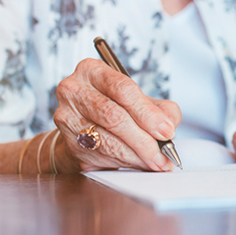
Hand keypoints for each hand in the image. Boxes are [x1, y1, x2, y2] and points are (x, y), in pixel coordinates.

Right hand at [53, 59, 181, 171]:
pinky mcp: (69, 143)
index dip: (148, 113)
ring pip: (107, 140)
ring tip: (156, 162)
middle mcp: (74, 90)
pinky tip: (139, 163)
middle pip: (114, 116)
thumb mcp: (141, 99)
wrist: (85, 125)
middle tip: (165, 153)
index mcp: (92, 70)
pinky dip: (125, 162)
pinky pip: (101, 155)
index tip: (167, 131)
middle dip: (144, 139)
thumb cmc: (116, 107)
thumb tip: (168, 125)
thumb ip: (161, 108)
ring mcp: (67, 117)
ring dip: (137, 155)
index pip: (123, 90)